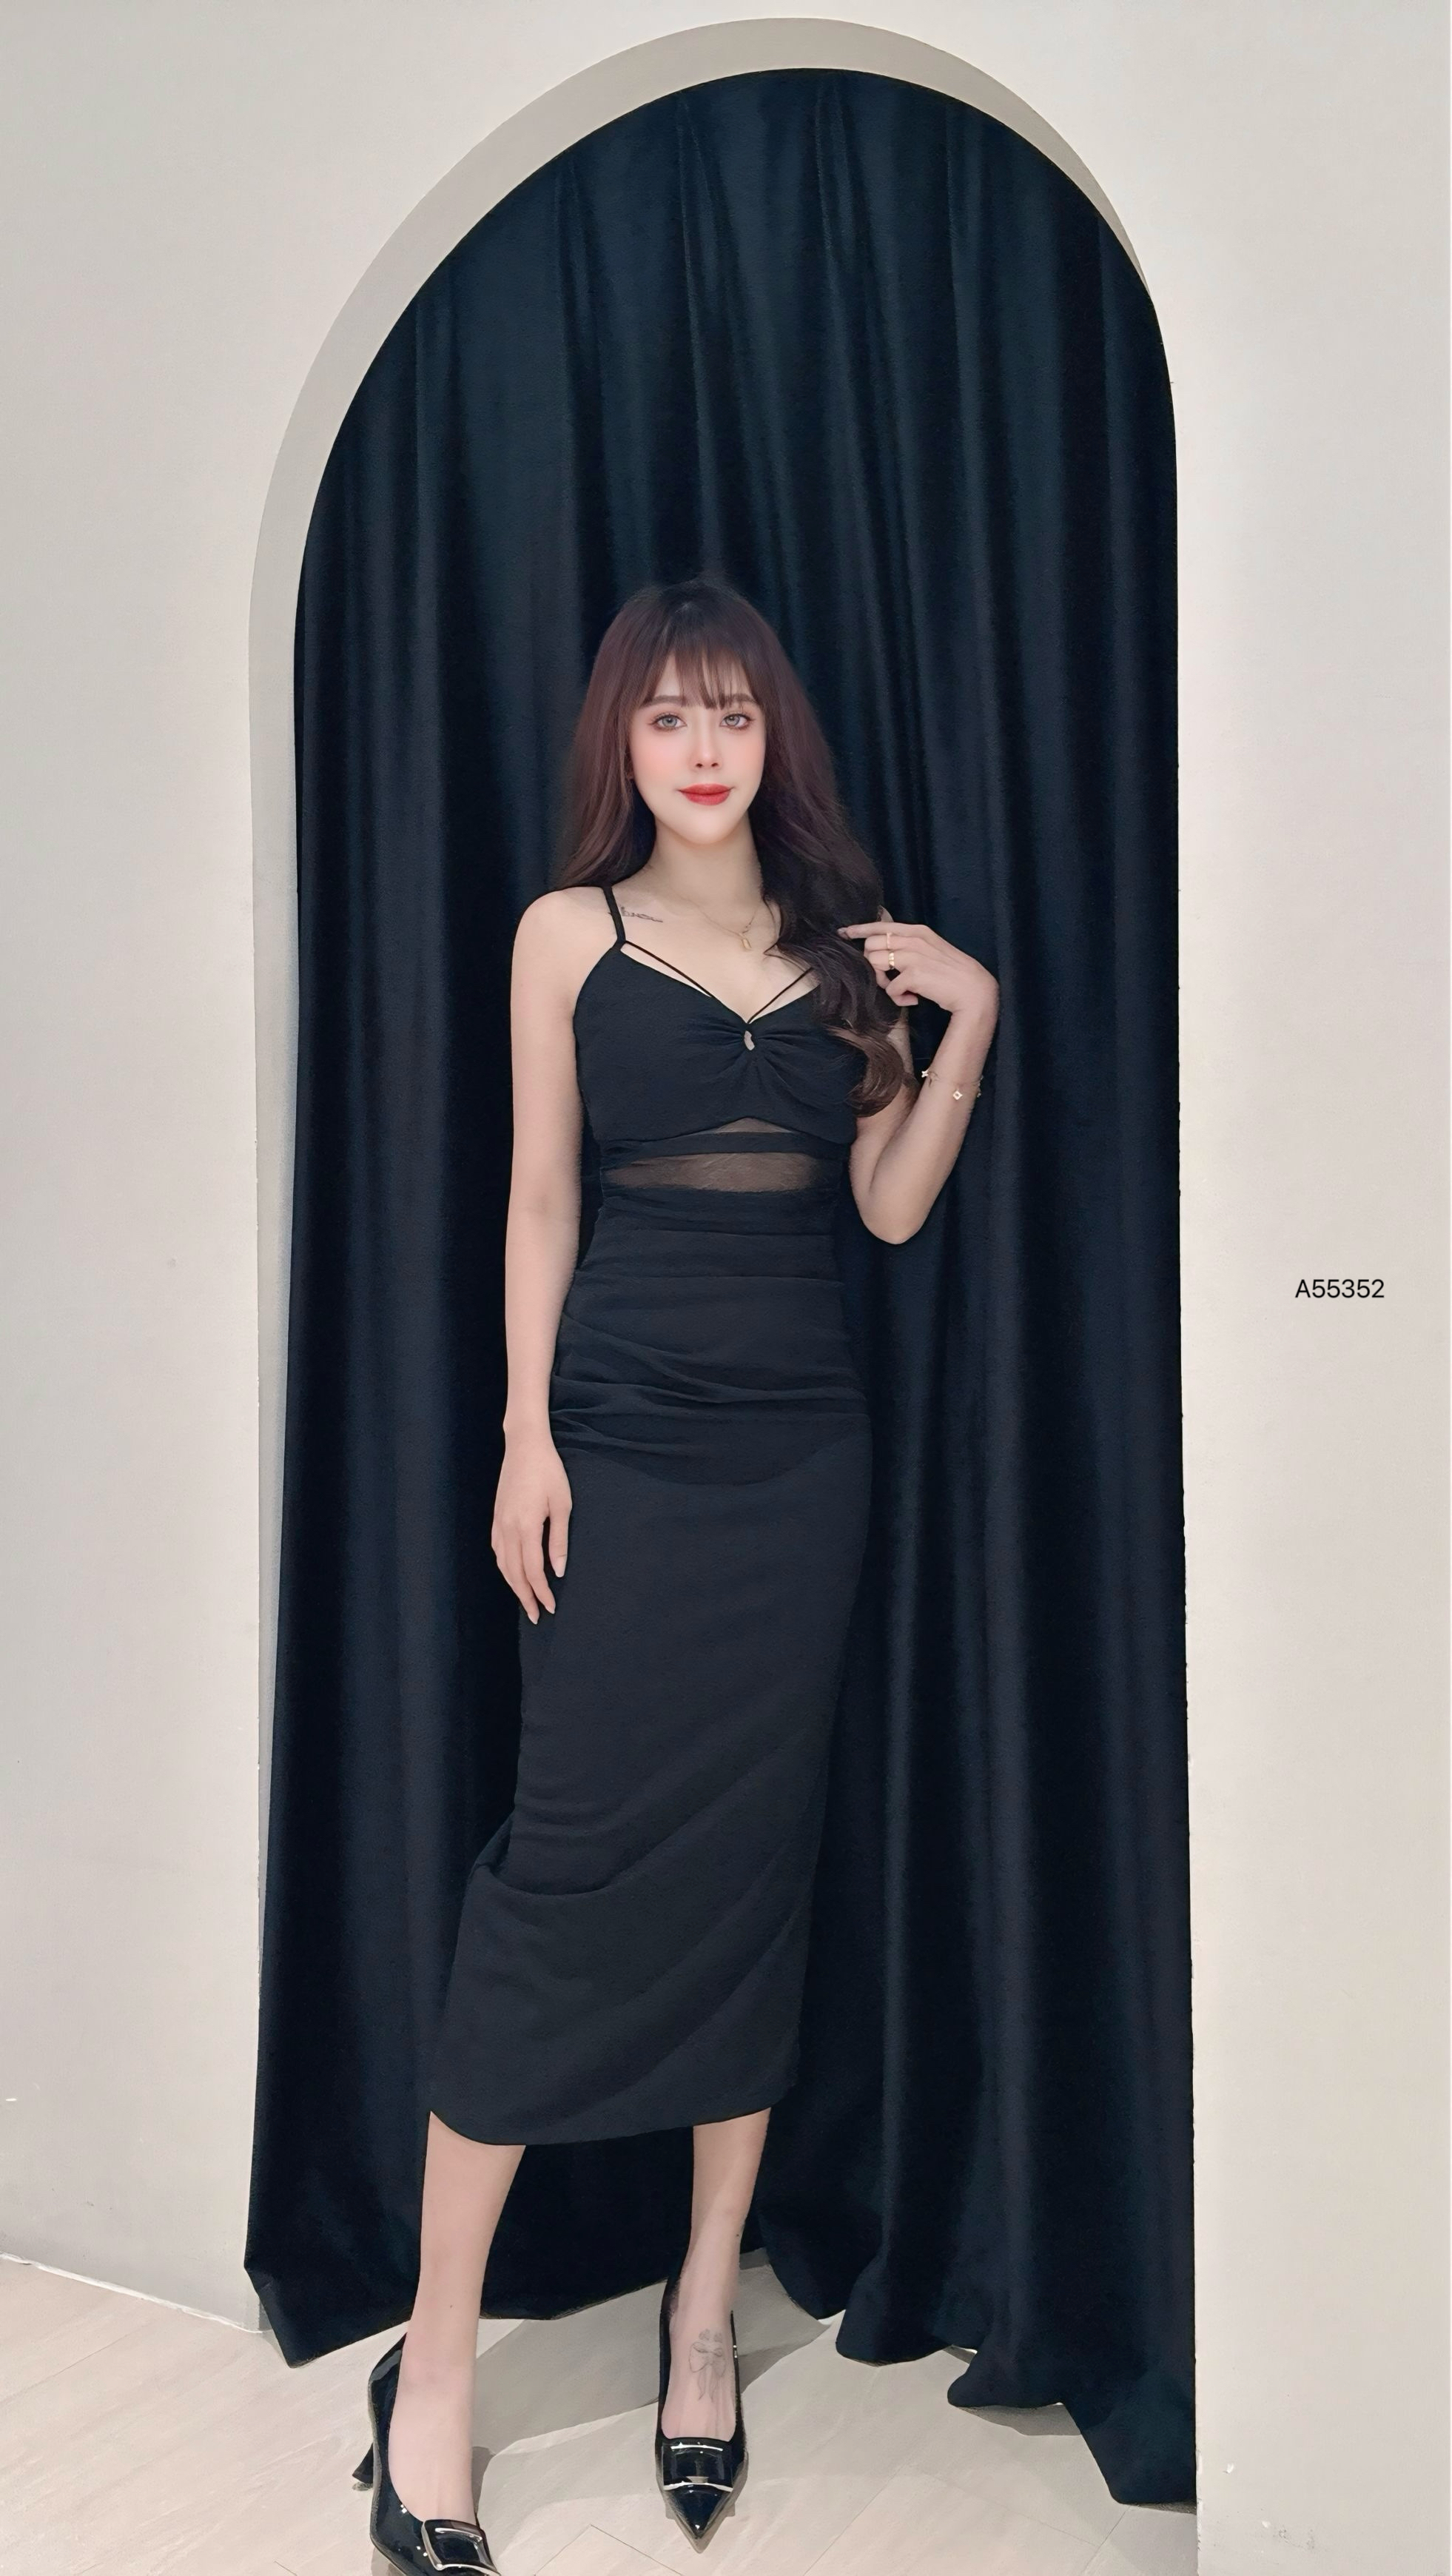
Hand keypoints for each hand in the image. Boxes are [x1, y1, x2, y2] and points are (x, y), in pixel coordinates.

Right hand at [493, 1429, 571, 1621]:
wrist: (524, 1446)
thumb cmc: (549, 1472)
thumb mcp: (562, 1505)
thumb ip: (559, 1540)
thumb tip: (558, 1570)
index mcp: (526, 1526)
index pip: (533, 1570)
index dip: (541, 1592)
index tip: (550, 1608)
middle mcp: (508, 1529)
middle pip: (514, 1573)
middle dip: (525, 1596)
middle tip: (536, 1616)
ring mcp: (499, 1523)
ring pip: (503, 1564)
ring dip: (513, 1585)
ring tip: (525, 1600)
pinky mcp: (496, 1517)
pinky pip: (497, 1550)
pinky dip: (504, 1567)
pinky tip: (512, 1573)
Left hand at [839, 913, 998, 1022]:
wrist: (974, 991)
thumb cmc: (952, 974)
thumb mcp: (931, 951)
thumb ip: (910, 947)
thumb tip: (886, 953)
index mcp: (918, 931)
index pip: (881, 925)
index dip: (860, 929)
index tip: (844, 933)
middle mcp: (913, 939)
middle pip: (871, 945)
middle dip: (873, 965)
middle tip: (889, 980)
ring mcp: (913, 955)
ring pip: (875, 964)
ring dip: (884, 983)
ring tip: (903, 992)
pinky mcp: (913, 974)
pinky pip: (890, 988)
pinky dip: (899, 998)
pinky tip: (913, 1000)